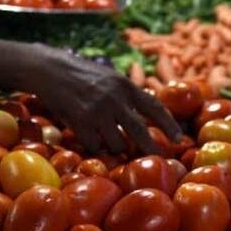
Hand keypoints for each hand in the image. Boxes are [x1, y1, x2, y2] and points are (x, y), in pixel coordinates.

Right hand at [24, 44, 181, 154]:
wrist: (49, 69)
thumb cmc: (81, 73)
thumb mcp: (110, 76)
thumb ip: (126, 93)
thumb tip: (147, 112)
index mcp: (126, 85)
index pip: (155, 107)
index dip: (170, 125)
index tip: (180, 139)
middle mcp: (115, 99)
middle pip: (140, 132)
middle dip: (151, 150)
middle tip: (160, 162)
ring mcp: (98, 111)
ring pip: (117, 144)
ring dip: (116, 148)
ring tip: (109, 141)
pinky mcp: (80, 122)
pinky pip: (95, 146)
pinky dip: (94, 146)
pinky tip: (89, 137)